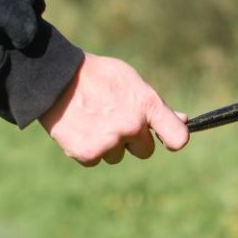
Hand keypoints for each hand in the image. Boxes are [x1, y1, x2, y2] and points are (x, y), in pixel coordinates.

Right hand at [39, 53, 188, 165]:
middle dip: (133, 139)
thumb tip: (184, 120)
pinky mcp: (88, 153)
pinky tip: (80, 126)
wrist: (53, 77)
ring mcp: (109, 142)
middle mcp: (131, 126)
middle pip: (145, 151)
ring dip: (108, 143)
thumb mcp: (130, 81)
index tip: (167, 140)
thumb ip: (155, 106)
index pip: (177, 137)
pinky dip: (88, 148)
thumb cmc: (98, 77)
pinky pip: (96, 160)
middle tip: (113, 117)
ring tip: (92, 118)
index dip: (174, 139)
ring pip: (118, 156)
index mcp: (146, 105)